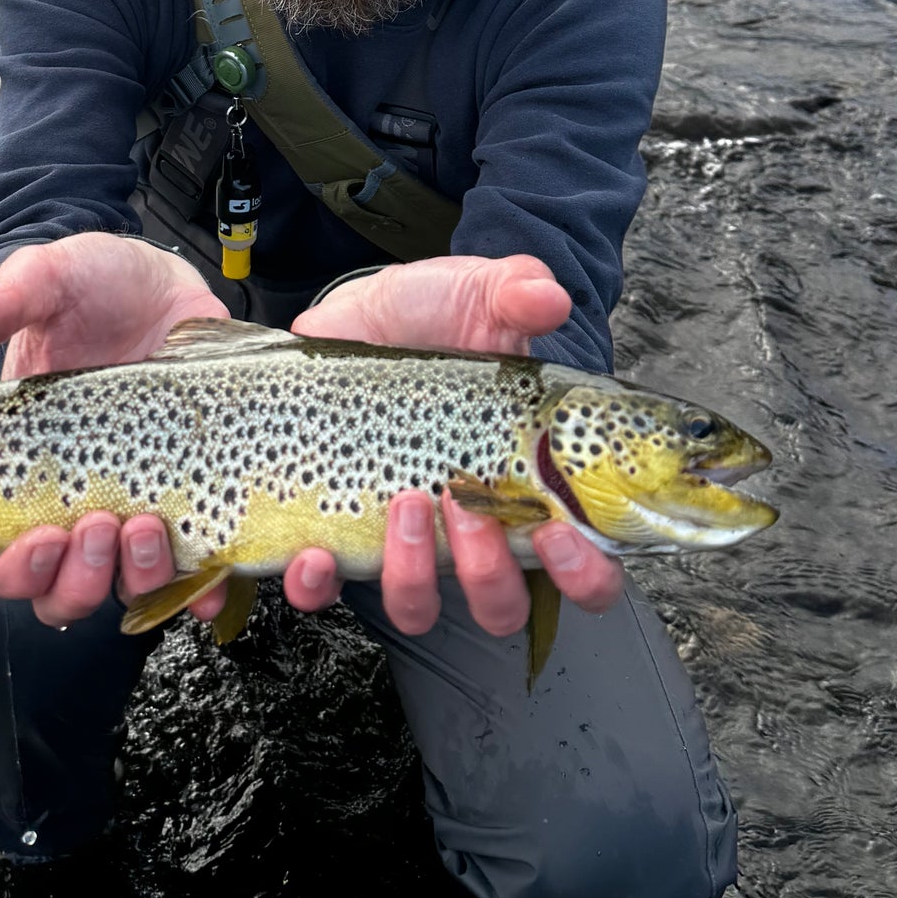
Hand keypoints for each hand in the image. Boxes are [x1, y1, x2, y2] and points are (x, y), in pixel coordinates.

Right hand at [0, 232, 229, 622]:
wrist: (164, 277)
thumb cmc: (93, 283)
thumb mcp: (47, 281)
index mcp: (24, 465)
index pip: (0, 555)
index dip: (13, 569)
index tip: (37, 537)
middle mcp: (78, 497)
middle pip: (63, 589)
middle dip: (77, 579)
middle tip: (99, 524)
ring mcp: (140, 498)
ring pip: (126, 586)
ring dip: (136, 576)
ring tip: (148, 527)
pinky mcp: (196, 492)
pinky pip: (197, 564)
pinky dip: (204, 585)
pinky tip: (214, 572)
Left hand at [281, 253, 624, 633]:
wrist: (364, 310)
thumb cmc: (439, 312)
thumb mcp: (482, 292)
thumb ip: (519, 291)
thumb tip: (546, 297)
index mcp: (527, 485)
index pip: (583, 569)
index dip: (582, 574)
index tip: (557, 534)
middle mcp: (472, 527)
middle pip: (501, 603)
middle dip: (488, 573)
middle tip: (467, 507)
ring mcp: (405, 535)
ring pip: (419, 606)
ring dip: (413, 575)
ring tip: (405, 501)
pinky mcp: (339, 524)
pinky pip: (327, 589)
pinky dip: (318, 586)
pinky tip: (314, 554)